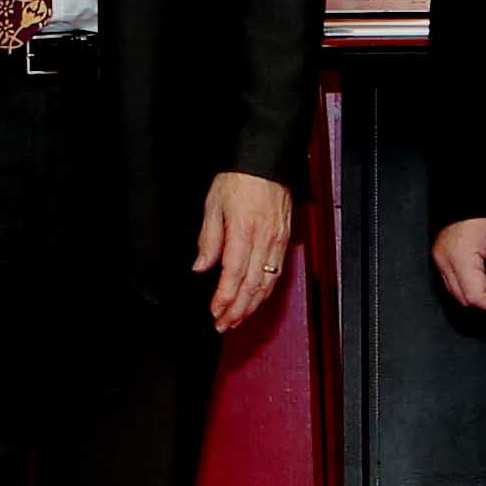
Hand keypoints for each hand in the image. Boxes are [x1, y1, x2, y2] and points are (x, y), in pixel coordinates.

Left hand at [197, 171, 295, 330]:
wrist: (266, 161)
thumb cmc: (239, 178)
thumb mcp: (213, 204)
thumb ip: (208, 238)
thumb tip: (201, 266)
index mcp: (243, 231)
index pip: (233, 275)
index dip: (224, 298)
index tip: (215, 312)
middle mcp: (263, 240)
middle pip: (251, 286)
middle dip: (237, 310)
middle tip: (223, 324)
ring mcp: (276, 241)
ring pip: (266, 283)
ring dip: (252, 306)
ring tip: (237, 319)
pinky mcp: (283, 240)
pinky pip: (276, 273)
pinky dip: (265, 291)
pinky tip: (256, 299)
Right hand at [431, 217, 485, 314]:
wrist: (471, 195)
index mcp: (459, 256)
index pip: (476, 296)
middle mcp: (444, 261)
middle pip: (465, 299)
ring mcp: (440, 260)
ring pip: (459, 293)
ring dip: (480, 292)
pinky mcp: (440, 258)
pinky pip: (454, 282)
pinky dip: (471, 283)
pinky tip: (485, 270)